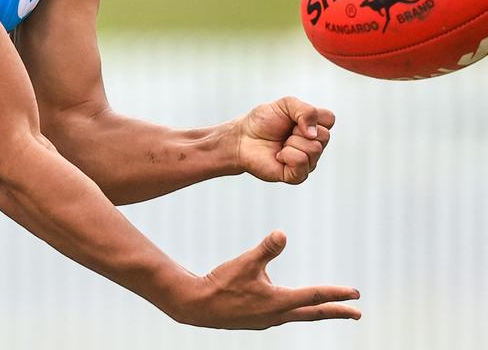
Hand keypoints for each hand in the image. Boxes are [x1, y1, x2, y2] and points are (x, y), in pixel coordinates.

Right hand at [165, 231, 360, 328]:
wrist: (198, 305)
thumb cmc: (221, 283)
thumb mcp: (245, 262)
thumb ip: (266, 249)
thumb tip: (283, 234)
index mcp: (279, 302)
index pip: (314, 297)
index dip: (336, 294)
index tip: (355, 294)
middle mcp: (277, 315)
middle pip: (313, 314)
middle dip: (336, 312)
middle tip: (357, 313)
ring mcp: (267, 320)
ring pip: (299, 316)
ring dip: (315, 312)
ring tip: (326, 307)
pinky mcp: (257, 320)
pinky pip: (283, 316)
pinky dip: (295, 311)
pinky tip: (288, 306)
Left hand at [236, 97, 333, 184]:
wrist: (243, 138)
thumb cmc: (263, 122)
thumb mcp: (285, 105)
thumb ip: (305, 110)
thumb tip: (313, 133)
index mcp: (315, 127)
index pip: (329, 119)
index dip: (310, 115)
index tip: (293, 117)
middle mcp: (315, 145)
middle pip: (324, 136)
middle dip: (298, 130)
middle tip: (285, 132)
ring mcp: (308, 162)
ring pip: (314, 149)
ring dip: (291, 142)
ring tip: (281, 144)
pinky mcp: (297, 175)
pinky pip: (301, 163)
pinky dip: (287, 155)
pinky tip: (279, 156)